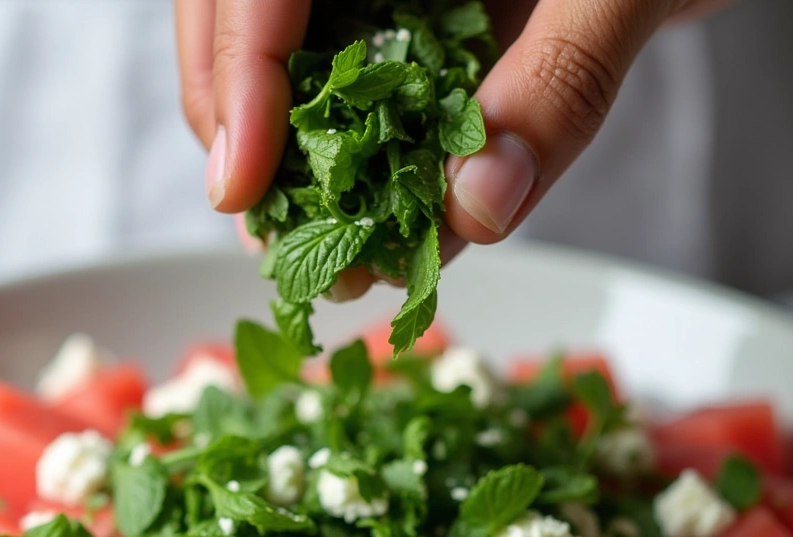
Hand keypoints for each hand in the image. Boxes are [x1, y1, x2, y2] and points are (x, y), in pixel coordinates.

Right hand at [175, 0, 729, 297]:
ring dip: (294, 168)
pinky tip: (379, 228)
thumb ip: (558, 85)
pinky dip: (358, 165)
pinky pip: (353, 88)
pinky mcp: (404, 20)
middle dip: (244, 138)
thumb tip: (479, 206)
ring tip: (330, 256)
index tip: (242, 190)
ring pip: (284, 63)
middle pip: (234, 23)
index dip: (238, 81)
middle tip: (277, 243)